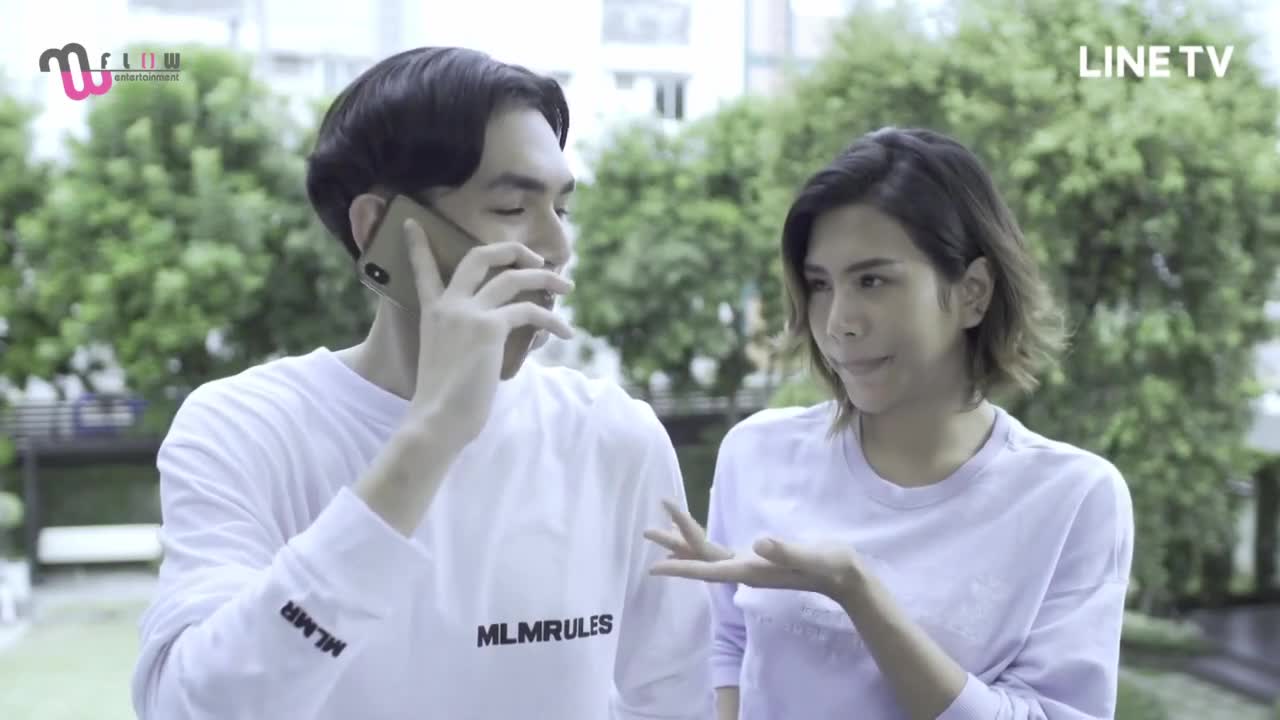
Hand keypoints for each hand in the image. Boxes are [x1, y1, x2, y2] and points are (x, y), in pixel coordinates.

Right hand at [403, 218, 573, 446]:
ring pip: (514, 277)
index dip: (417, 245)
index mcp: (432, 313)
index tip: (412, 223)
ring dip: (547, 278)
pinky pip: (531, 311)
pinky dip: (553, 320)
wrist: (437, 421)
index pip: (422, 269)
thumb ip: (469, 339)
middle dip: (513, 249)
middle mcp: (449, 305)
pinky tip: (566, 333)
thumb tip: (508, 335)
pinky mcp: (490, 327)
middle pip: (480, 256)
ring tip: (567, 287)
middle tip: (536, 259)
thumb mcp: (449, 360)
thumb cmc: (445, 402)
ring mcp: (468, 313)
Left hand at [643, 500, 859, 597]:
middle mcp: (745, 570)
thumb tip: (759, 543)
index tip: (654, 566)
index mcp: (752, 570)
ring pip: (708, 555)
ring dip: (684, 544)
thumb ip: (785, 550)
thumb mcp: (810, 555)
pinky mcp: (758, 561)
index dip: (681, 566)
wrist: (845, 577)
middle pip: (702, 558)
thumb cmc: (830, 565)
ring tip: (659, 531)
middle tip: (646, 531)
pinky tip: (696, 539)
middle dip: (674, 544)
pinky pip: (720, 553)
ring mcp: (750, 567)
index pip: (709, 567)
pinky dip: (702, 545)